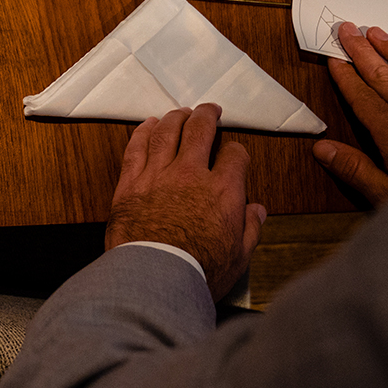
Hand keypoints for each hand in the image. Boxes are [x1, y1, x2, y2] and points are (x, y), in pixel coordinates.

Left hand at [105, 104, 265, 301]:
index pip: (234, 155)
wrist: (153, 278)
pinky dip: (143, 132)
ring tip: (180, 112)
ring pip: (167, 132)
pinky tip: (148, 125)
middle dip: (207, 116)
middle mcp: (190, 174)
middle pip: (200, 131)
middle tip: (209, 109)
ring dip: (175, 118)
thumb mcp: (239, 256)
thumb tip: (257, 211)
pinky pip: (136, 147)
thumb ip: (250, 228)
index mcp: (223, 190)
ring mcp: (158, 175)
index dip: (236, 151)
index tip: (233, 153)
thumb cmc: (198, 271)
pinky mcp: (130, 182)